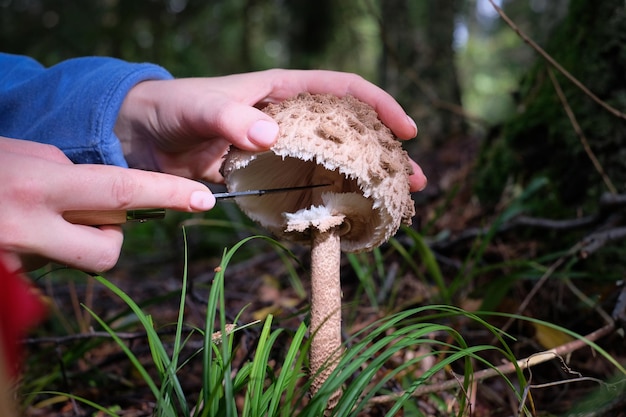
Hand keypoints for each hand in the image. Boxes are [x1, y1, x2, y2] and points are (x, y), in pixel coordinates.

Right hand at [0, 137, 214, 271]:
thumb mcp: (20, 154)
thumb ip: (66, 175)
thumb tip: (108, 198)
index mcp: (40, 184)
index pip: (121, 189)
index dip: (167, 193)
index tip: (202, 198)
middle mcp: (29, 225)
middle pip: (109, 248)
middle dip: (111, 234)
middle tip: (90, 213)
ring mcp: (15, 257)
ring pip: (79, 261)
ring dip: (76, 244)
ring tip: (40, 219)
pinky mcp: (6, 279)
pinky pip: (45, 271)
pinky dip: (44, 253)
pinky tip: (15, 233)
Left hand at [114, 69, 426, 191]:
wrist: (141, 136)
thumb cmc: (172, 109)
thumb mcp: (200, 107)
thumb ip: (231, 117)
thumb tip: (270, 137)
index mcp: (284, 91)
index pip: (345, 90)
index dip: (380, 106)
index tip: (407, 130)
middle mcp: (290, 119)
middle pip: (351, 132)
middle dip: (386, 154)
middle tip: (414, 181)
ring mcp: (281, 150)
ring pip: (334, 164)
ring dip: (365, 183)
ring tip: (394, 204)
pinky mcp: (267, 176)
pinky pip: (305, 187)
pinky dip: (327, 202)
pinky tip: (344, 218)